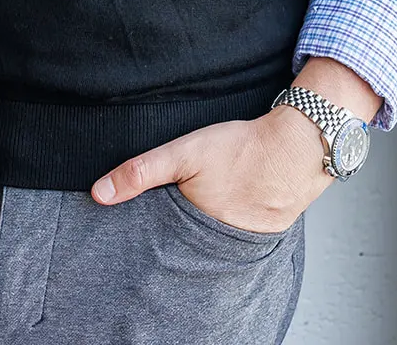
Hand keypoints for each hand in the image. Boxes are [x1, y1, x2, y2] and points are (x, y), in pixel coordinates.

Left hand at [90, 106, 331, 232]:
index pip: (157, 242)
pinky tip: (229, 204)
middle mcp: (215, 248)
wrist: (296, 149)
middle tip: (184, 199)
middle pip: (181, 244)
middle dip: (174, 231)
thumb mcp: (183, 152)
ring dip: (200, 229)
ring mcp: (239, 246)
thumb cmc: (240, 148)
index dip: (148, 228)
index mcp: (191, 231)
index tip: (141, 217)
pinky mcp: (259, 239)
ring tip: (206, 202)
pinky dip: (225, 225)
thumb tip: (99, 194)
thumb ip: (141, 172)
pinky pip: (231, 239)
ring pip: (206, 242)